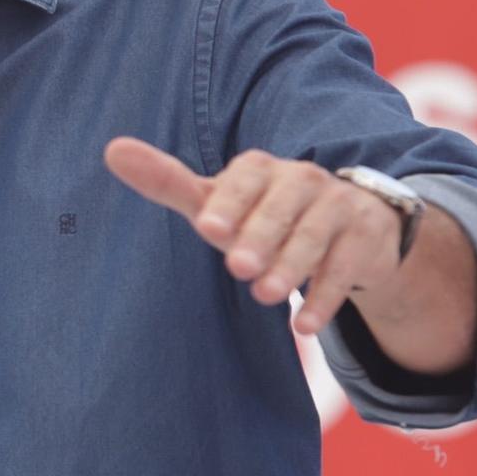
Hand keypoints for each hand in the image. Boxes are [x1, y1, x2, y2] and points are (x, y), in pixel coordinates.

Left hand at [104, 138, 403, 335]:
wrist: (350, 225)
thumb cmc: (263, 214)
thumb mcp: (218, 202)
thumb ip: (168, 182)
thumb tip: (111, 150)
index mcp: (260, 169)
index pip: (244, 180)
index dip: (228, 203)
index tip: (207, 228)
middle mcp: (302, 180)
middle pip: (281, 208)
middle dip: (260, 237)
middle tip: (238, 268)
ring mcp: (338, 206)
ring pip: (315, 236)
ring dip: (291, 267)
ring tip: (266, 296)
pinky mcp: (366, 236)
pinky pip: (346, 267)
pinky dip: (326, 296)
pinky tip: (304, 325)